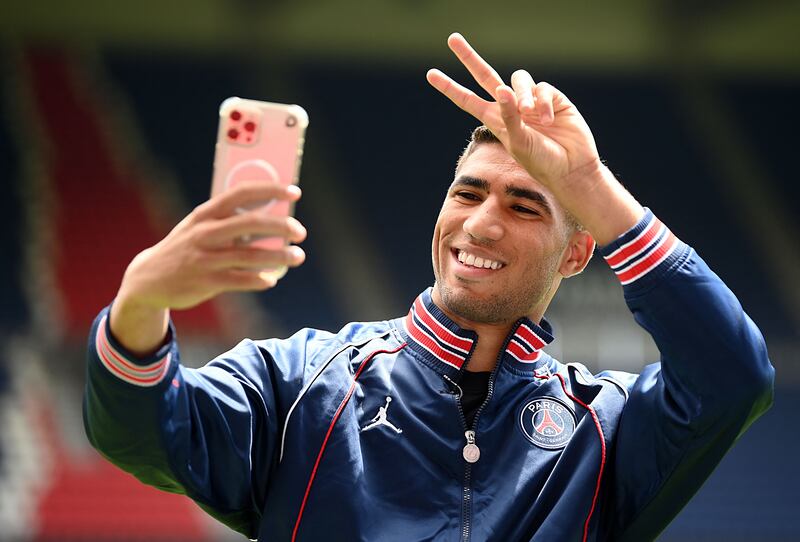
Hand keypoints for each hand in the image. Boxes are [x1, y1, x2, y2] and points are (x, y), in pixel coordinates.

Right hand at [117, 180, 306, 311]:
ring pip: (249, 255)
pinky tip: (272, 279)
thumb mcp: (199, 227)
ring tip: (297, 257)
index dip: (270, 190)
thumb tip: (270, 215)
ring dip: (278, 256)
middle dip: (280, 226)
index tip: (294, 192)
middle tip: (300, 231)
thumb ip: (228, 220)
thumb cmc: (186, 249)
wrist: (148, 279)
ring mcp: (204, 258)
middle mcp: (204, 233)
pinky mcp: (205, 282)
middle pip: (249, 223)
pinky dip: (258, 280)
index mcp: (205, 214)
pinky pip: (239, 280)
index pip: (241, 193)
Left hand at [426, 33, 600, 187]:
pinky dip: (543, 103)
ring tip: (530, 114)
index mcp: (495, 120)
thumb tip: (500, 89)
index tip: (431, 74)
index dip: (450, 87)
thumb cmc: (541, 161)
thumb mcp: (518, 142)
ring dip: (522, 95)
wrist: (570, 167)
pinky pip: (541, 88)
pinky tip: (548, 120)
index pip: (468, 100)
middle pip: (485, 75)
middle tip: (452, 39)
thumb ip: (508, 117)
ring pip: (518, 79)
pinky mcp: (552, 97)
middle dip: (469, 58)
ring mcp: (530, 100)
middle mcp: (510, 106)